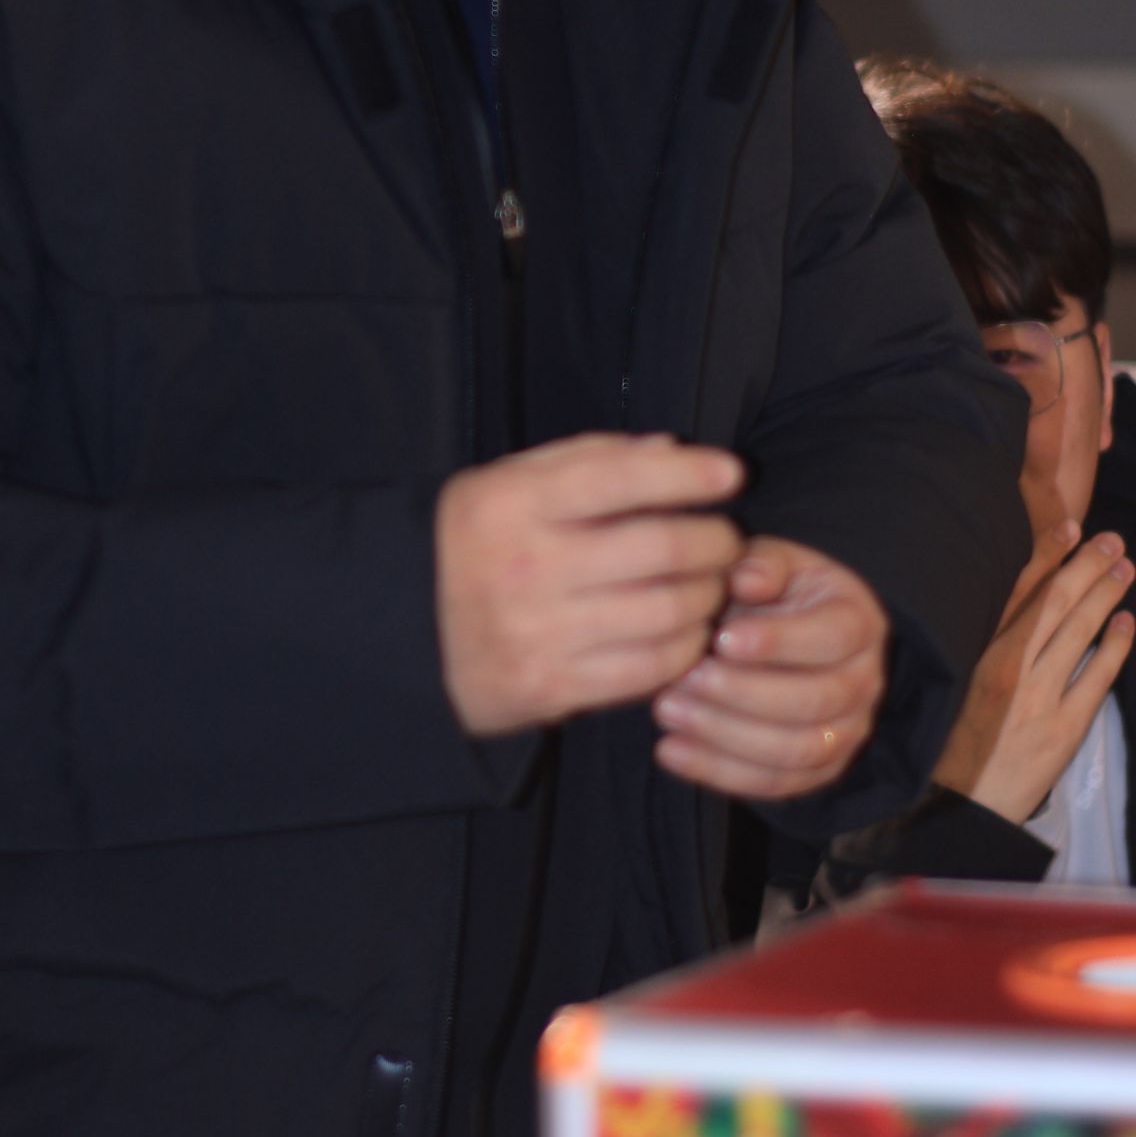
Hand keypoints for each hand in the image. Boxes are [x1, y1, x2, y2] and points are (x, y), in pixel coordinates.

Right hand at [436, 433, 744, 733]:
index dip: (687, 474)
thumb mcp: (509, 483)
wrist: (405, 633)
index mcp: (512, 504)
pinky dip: (685, 648)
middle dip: (716, 542)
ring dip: (708, 597)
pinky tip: (685, 632)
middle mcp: (525, 567)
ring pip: (667, 612)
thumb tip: (669, 449)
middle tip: (726, 541)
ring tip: (709, 587)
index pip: (619, 478)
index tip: (730, 473)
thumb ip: (587, 459)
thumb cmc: (476, 545)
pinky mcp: (549, 687)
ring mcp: (538, 632)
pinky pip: (648, 668)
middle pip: (660, 549)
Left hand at [651, 539, 889, 799]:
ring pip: (795, 750)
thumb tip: (746, 579)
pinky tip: (669, 750)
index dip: (778, 642)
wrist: (786, 634)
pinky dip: (719, 772)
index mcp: (858, 623)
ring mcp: (845, 732)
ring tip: (667, 710)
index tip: (722, 639)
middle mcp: (863, 683)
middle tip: (682, 678)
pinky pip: (774, 784)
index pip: (831, 638)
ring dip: (725, 736)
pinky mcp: (817, 770)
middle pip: (814, 701)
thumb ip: (760, 564)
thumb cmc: (775, 593)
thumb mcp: (772, 563)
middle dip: (741, 694)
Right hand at [933, 516, 1135, 822]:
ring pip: (1079, 633)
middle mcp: (1009, 670)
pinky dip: (1115, 647)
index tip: (1069, 526)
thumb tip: (1004, 602)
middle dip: (1086, 566)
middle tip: (1112, 539)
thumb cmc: (949, 740)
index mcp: (976, 654)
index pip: (1016, 593)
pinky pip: (1097, 678)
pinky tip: (1126, 623)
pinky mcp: (1065, 729)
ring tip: (1126, 569)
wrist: (960, 806)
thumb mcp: (953, 683)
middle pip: (1055, 604)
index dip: (1045, 555)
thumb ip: (977, 644)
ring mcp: (1040, 699)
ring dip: (1106, 596)